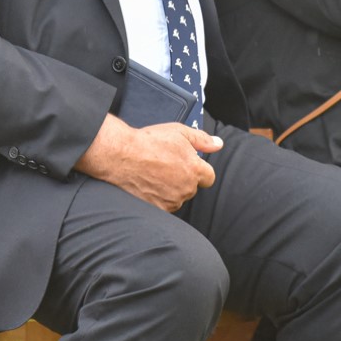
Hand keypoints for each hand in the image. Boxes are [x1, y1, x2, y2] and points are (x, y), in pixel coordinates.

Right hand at [75, 114, 222, 211]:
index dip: (200, 170)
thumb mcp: (179, 132)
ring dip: (171, 189)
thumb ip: (202, 139)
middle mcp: (185, 188)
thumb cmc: (149, 142)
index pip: (209, 177)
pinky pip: (164, 205)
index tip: (188, 164)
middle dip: (184, 178)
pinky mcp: (157, 208)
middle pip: (192, 187)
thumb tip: (218, 144)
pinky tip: (149, 183)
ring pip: (178, 197)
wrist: (122, 155)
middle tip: (166, 164)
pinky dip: (159, 197)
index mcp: (194, 170)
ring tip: (155, 173)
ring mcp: (171, 200)